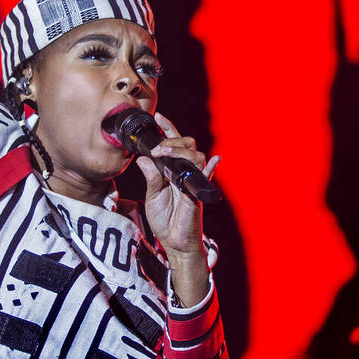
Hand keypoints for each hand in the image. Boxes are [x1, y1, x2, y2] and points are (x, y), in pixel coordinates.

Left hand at [135, 112, 219, 257]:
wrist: (174, 242)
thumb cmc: (165, 219)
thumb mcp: (152, 196)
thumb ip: (151, 177)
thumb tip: (144, 158)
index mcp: (173, 170)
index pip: (173, 144)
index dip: (168, 128)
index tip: (158, 116)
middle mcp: (185, 173)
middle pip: (188, 145)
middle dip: (172, 139)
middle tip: (158, 146)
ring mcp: (192, 182)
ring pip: (196, 156)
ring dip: (179, 151)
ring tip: (165, 151)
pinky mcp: (197, 195)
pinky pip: (206, 178)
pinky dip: (210, 169)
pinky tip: (214, 161)